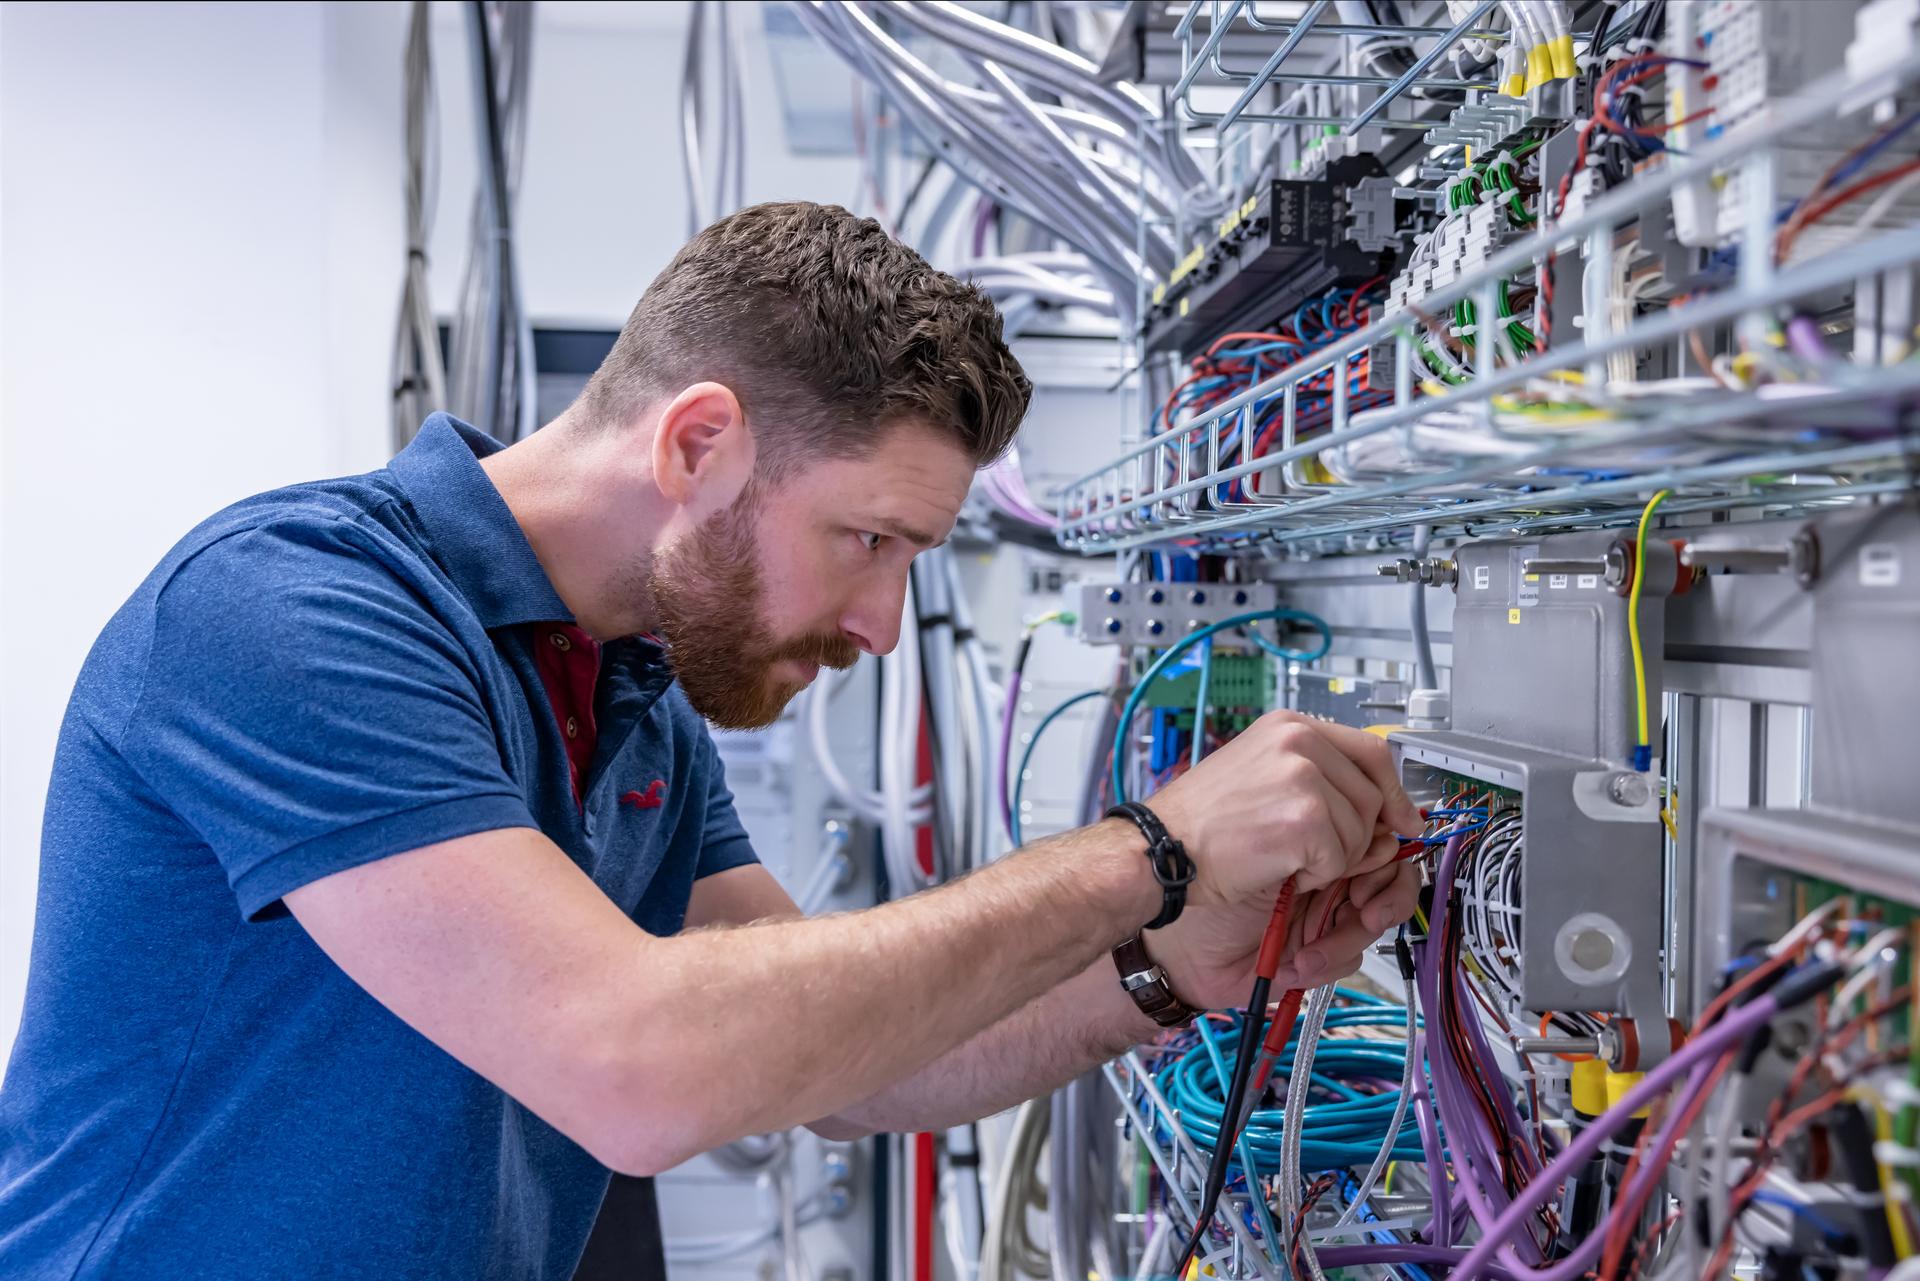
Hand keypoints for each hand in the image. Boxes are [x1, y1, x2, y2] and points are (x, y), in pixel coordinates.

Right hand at [1139, 712, 1424, 1009]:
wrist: (1160, 850)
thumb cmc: (1199, 824)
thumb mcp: (1261, 777)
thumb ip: (1319, 781)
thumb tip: (1386, 813)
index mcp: (1289, 727)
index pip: (1371, 751)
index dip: (1393, 792)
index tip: (1404, 818)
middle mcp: (1299, 742)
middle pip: (1372, 797)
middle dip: (1354, 836)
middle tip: (1309, 851)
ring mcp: (1304, 778)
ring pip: (1360, 832)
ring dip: (1329, 858)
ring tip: (1279, 853)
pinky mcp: (1305, 819)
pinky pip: (1339, 861)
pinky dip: (1312, 876)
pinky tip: (1274, 866)